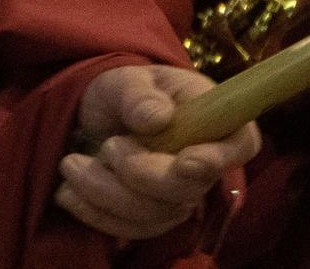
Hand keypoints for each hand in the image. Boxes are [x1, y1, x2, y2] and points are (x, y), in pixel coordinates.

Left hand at [58, 65, 259, 241]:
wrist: (100, 116)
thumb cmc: (123, 91)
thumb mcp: (125, 80)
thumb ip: (139, 95)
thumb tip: (157, 117)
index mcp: (211, 118)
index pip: (240, 143)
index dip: (219, 158)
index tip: (186, 161)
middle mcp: (203, 162)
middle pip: (188, 189)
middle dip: (139, 174)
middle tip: (107, 146)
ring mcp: (179, 193)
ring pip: (155, 214)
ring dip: (105, 192)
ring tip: (71, 164)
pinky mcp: (153, 215)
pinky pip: (132, 228)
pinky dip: (96, 213)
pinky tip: (68, 194)